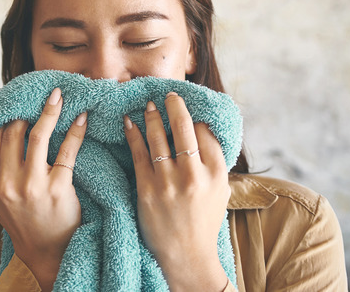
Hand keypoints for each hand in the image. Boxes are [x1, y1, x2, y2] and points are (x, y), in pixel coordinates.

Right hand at [0, 88, 87, 290]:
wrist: (46, 253)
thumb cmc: (26, 221)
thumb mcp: (1, 198)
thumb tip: (5, 130)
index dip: (4, 117)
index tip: (17, 104)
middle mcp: (7, 182)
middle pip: (14, 132)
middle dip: (27, 110)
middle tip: (41, 97)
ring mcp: (31, 185)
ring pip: (38, 134)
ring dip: (50, 110)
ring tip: (59, 96)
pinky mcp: (57, 189)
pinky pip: (67, 150)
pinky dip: (75, 129)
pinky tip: (81, 117)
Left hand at [123, 92, 230, 291]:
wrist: (186, 255)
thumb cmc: (203, 221)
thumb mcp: (221, 191)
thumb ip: (214, 162)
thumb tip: (204, 129)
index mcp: (216, 173)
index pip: (206, 132)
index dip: (195, 117)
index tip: (186, 107)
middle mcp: (194, 174)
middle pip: (183, 127)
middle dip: (174, 106)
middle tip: (168, 94)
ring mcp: (169, 182)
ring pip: (158, 137)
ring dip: (151, 116)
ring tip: (147, 105)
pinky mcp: (147, 189)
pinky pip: (138, 153)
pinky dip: (133, 134)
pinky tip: (128, 122)